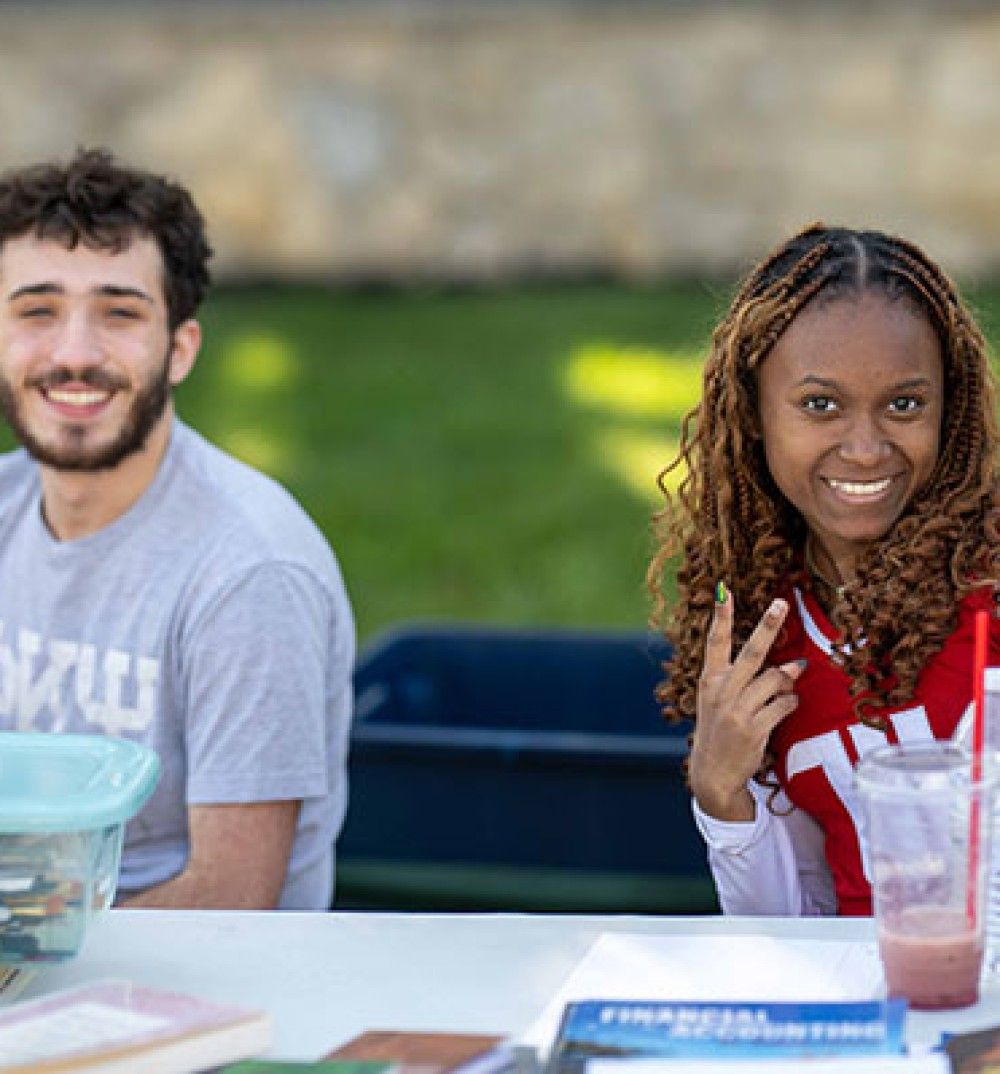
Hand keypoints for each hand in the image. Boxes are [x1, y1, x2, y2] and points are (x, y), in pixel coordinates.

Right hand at [688, 586, 805, 821]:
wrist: (712, 773)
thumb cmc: (719, 731)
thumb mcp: (721, 701)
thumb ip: (752, 680)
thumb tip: (794, 664)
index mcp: (709, 680)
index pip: (715, 641)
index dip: (720, 616)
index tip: (723, 590)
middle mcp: (721, 691)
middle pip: (751, 652)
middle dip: (767, 625)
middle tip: (780, 604)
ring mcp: (737, 710)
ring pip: (776, 680)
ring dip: (788, 682)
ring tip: (786, 687)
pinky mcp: (754, 728)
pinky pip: (784, 705)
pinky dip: (790, 703)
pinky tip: (786, 707)